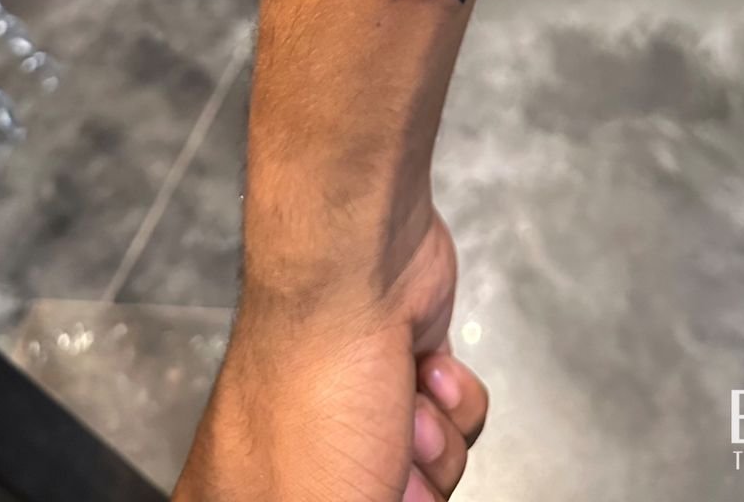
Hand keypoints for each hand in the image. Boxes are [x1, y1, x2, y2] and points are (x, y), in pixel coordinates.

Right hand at [174, 209, 487, 501]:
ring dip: (431, 448)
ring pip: (426, 483)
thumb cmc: (315, 386)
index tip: (368, 492)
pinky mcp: (402, 376)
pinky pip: (451, 425)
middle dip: (404, 499)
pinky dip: (450, 402)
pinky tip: (423, 371)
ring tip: (401, 407)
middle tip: (387, 467)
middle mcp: (292, 467)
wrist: (360, 266)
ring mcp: (350, 418)